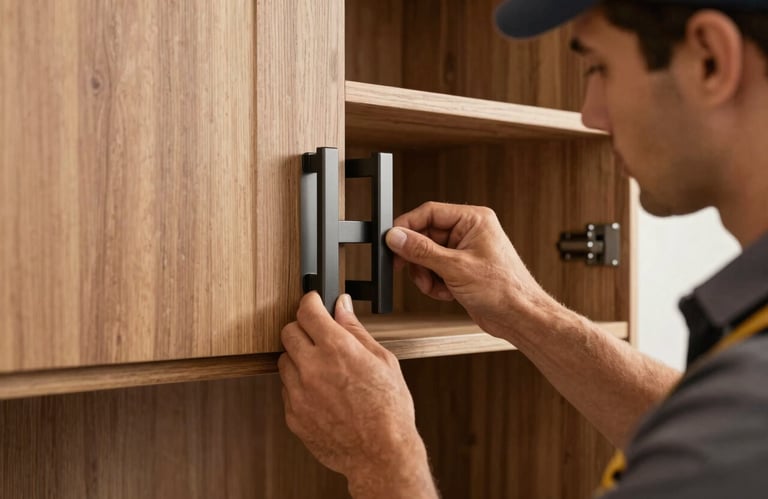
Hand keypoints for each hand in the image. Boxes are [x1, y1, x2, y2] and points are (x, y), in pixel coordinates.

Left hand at [278, 292, 436, 497]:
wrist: (381, 454)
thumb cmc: (389, 410)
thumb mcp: (383, 360)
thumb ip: (356, 330)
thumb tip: (342, 306)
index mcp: (336, 349)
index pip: (307, 310)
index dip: (310, 302)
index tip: (314, 302)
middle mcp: (312, 367)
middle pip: (288, 331)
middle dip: (302, 328)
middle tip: (318, 335)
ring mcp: (299, 393)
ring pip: (284, 360)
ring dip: (299, 357)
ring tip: (323, 369)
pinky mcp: (293, 415)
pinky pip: (287, 389)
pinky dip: (299, 385)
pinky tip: (321, 392)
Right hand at [386, 202, 557, 338]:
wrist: (519, 317)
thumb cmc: (504, 289)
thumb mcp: (455, 267)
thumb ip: (421, 250)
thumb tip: (396, 237)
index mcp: (473, 219)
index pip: (429, 212)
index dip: (407, 227)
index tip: (392, 241)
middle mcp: (469, 232)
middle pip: (425, 235)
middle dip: (417, 258)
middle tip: (405, 268)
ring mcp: (465, 251)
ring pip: (427, 256)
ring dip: (425, 274)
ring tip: (435, 286)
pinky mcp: (462, 269)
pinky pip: (435, 270)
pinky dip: (435, 283)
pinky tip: (446, 293)